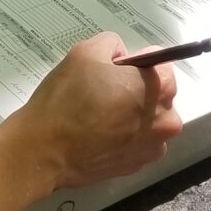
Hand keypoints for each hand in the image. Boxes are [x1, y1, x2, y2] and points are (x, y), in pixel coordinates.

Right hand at [6, 32, 182, 191]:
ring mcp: (151, 147)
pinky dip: (123, 137)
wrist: (45, 150)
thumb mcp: (85, 51)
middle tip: (103, 90)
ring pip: (148, 121)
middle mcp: (164, 120)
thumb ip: (112, 44)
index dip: (135, 63)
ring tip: (99, 115)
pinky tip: (98, 134)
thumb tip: (120, 56)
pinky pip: (136, 143)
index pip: (160, 64)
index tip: (114, 69)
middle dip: (136, 89)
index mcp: (159, 88)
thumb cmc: (67, 99)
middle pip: (158, 94)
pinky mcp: (135, 166)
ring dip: (132, 115)